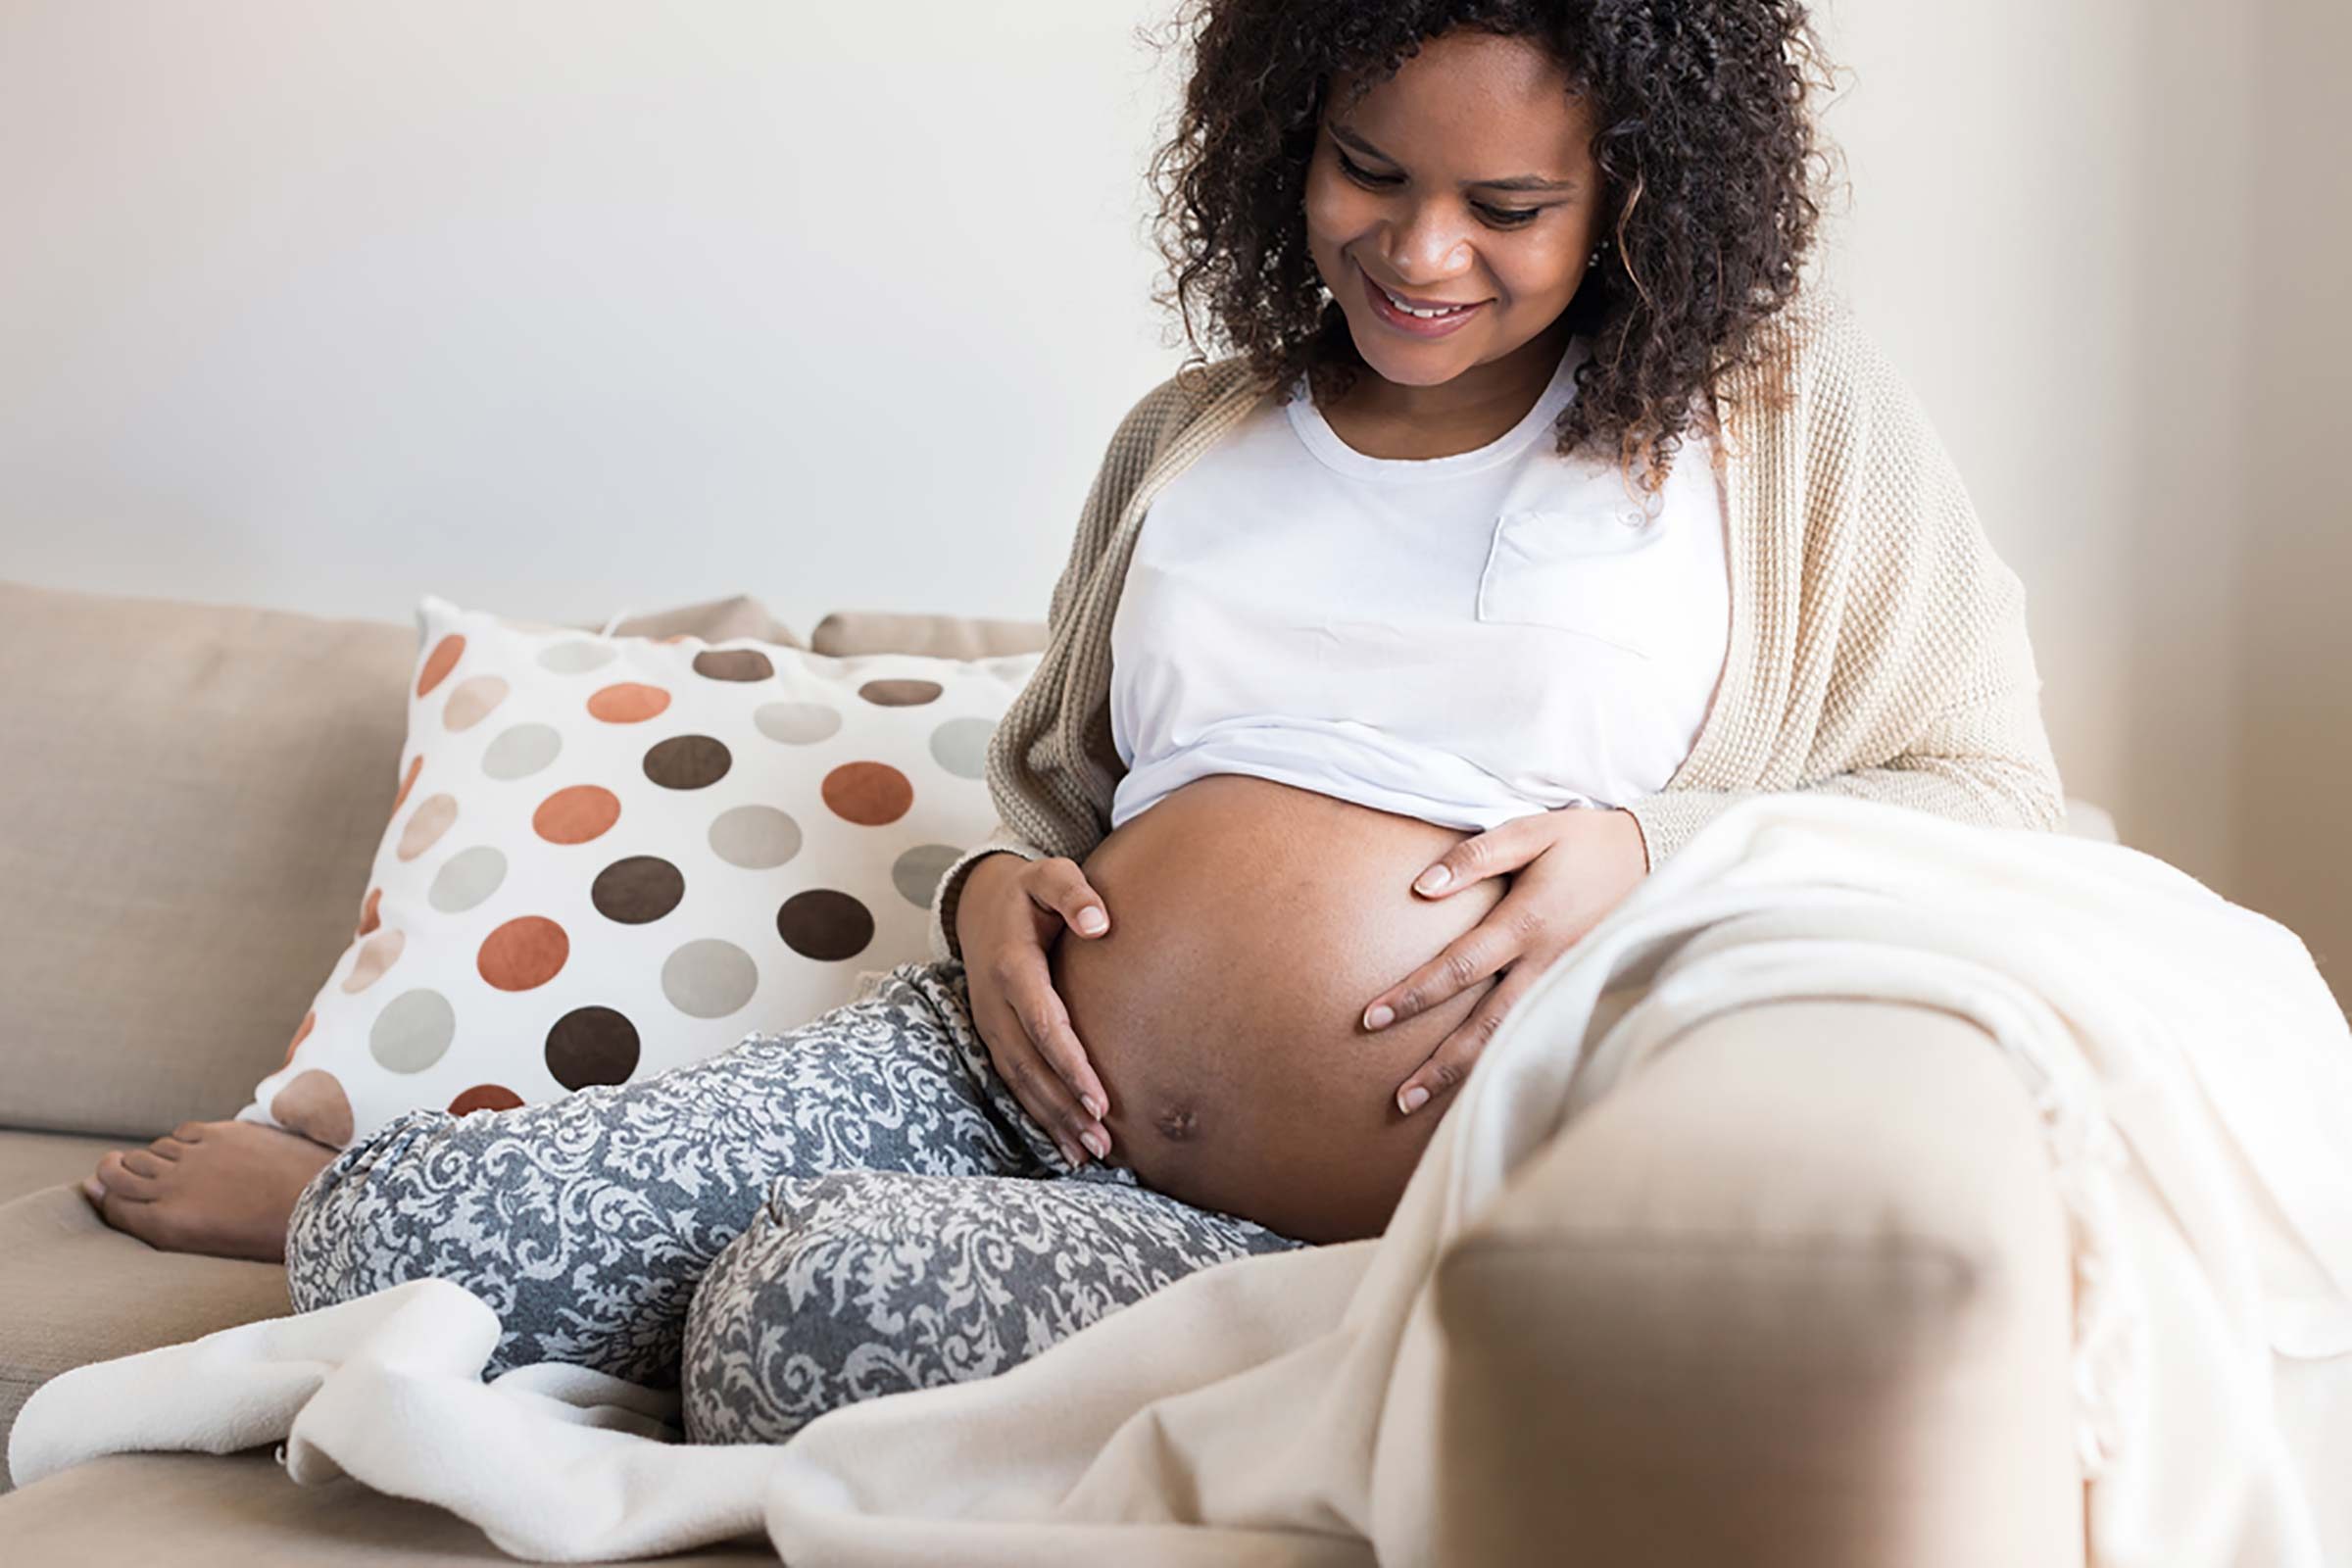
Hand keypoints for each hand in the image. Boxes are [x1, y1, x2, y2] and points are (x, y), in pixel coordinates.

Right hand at [955, 852, 1115, 1166]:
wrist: (978, 903)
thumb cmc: (1028, 891)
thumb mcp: (1050, 875)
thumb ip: (1074, 893)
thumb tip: (1100, 923)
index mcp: (1012, 967)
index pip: (1044, 1024)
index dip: (1071, 1064)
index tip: (1101, 1099)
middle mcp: (995, 1004)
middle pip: (1030, 1066)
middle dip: (1064, 1108)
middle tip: (1103, 1144)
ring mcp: (990, 1025)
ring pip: (1019, 1082)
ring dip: (1052, 1121)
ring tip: (1091, 1154)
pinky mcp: (993, 1038)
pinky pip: (1014, 1083)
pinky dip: (1038, 1116)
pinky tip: (1067, 1145)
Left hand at [1362, 806, 1649, 1116]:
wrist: (1658, 855)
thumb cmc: (1584, 842)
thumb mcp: (1531, 832)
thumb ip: (1475, 857)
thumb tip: (1422, 887)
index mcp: (1527, 923)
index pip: (1460, 967)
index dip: (1416, 995)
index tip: (1373, 1017)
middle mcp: (1546, 962)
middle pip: (1486, 1025)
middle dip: (1440, 1063)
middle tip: (1398, 1097)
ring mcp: (1567, 981)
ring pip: (1512, 1039)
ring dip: (1466, 1075)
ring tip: (1418, 1103)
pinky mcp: (1581, 990)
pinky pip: (1535, 1033)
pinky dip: (1503, 1063)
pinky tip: (1472, 1085)